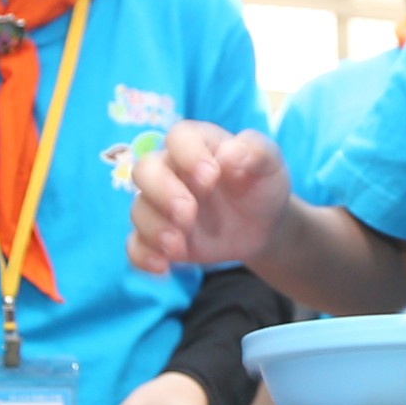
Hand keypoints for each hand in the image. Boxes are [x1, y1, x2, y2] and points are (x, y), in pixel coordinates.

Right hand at [127, 122, 290, 272]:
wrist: (262, 224)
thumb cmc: (260, 184)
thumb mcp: (269, 163)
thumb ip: (256, 151)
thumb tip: (229, 155)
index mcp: (197, 145)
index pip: (178, 137)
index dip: (188, 154)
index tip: (212, 176)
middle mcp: (172, 171)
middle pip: (144, 170)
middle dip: (161, 192)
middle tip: (188, 212)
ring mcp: (162, 205)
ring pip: (139, 209)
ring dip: (154, 228)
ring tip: (179, 246)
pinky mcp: (160, 236)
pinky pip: (136, 244)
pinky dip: (143, 255)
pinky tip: (163, 267)